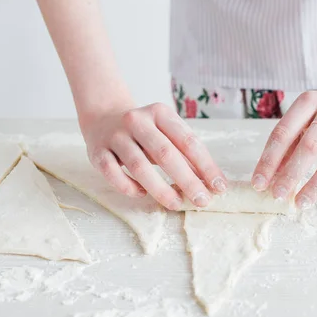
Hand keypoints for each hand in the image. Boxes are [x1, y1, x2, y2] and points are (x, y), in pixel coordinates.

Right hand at [80, 102, 226, 209]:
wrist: (103, 116)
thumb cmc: (145, 132)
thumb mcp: (167, 133)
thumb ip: (185, 153)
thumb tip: (210, 182)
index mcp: (160, 113)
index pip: (188, 141)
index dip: (206, 166)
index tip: (219, 187)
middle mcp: (137, 121)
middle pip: (165, 154)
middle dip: (187, 180)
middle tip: (202, 200)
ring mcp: (115, 135)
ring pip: (138, 166)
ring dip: (160, 189)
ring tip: (176, 204)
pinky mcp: (97, 151)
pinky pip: (112, 173)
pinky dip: (129, 187)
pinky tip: (142, 194)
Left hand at [252, 81, 316, 209]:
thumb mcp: (303, 115)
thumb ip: (288, 143)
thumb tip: (270, 176)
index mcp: (308, 102)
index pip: (283, 133)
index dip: (269, 160)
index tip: (258, 183)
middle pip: (310, 146)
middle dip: (291, 174)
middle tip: (278, 195)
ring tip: (302, 203)